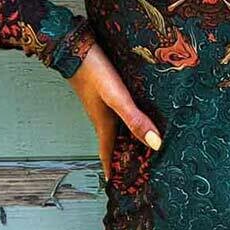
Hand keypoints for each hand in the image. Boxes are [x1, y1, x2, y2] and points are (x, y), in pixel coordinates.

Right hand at [67, 43, 161, 179]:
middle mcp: (102, 115)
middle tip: (136, 167)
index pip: (108, 153)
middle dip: (123, 154)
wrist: (74, 46)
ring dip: (126, 135)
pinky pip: (117, 111)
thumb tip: (156, 144)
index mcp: (104, 123)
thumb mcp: (116, 98)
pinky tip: (137, 111)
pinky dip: (127, 117)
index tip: (115, 183)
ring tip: (141, 143)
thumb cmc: (94, 72)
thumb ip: (135, 120)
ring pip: (116, 126)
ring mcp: (101, 102)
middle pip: (114, 141)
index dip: (112, 168)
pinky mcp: (104, 89)